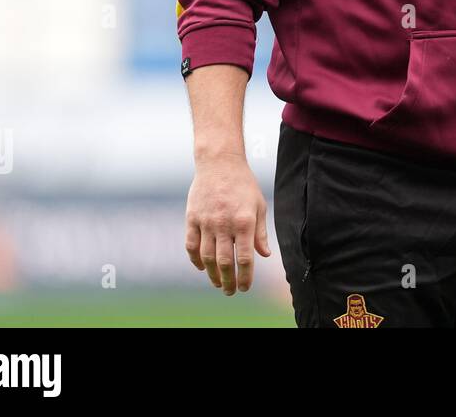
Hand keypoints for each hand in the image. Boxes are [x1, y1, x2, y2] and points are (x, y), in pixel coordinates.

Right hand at [184, 152, 271, 294]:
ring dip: (212, 274)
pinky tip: (202, 267)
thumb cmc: (243, 185)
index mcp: (244, 222)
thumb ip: (260, 232)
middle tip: (230, 292)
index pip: (245, 258)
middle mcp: (224, 224)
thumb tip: (265, 255)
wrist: (220, 164)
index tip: (245, 287)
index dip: (245, 276)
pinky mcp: (192, 218)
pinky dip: (195, 259)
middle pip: (224, 262)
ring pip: (206, 257)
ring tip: (218, 284)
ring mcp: (206, 221)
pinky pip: (191, 245)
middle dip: (228, 281)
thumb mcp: (259, 206)